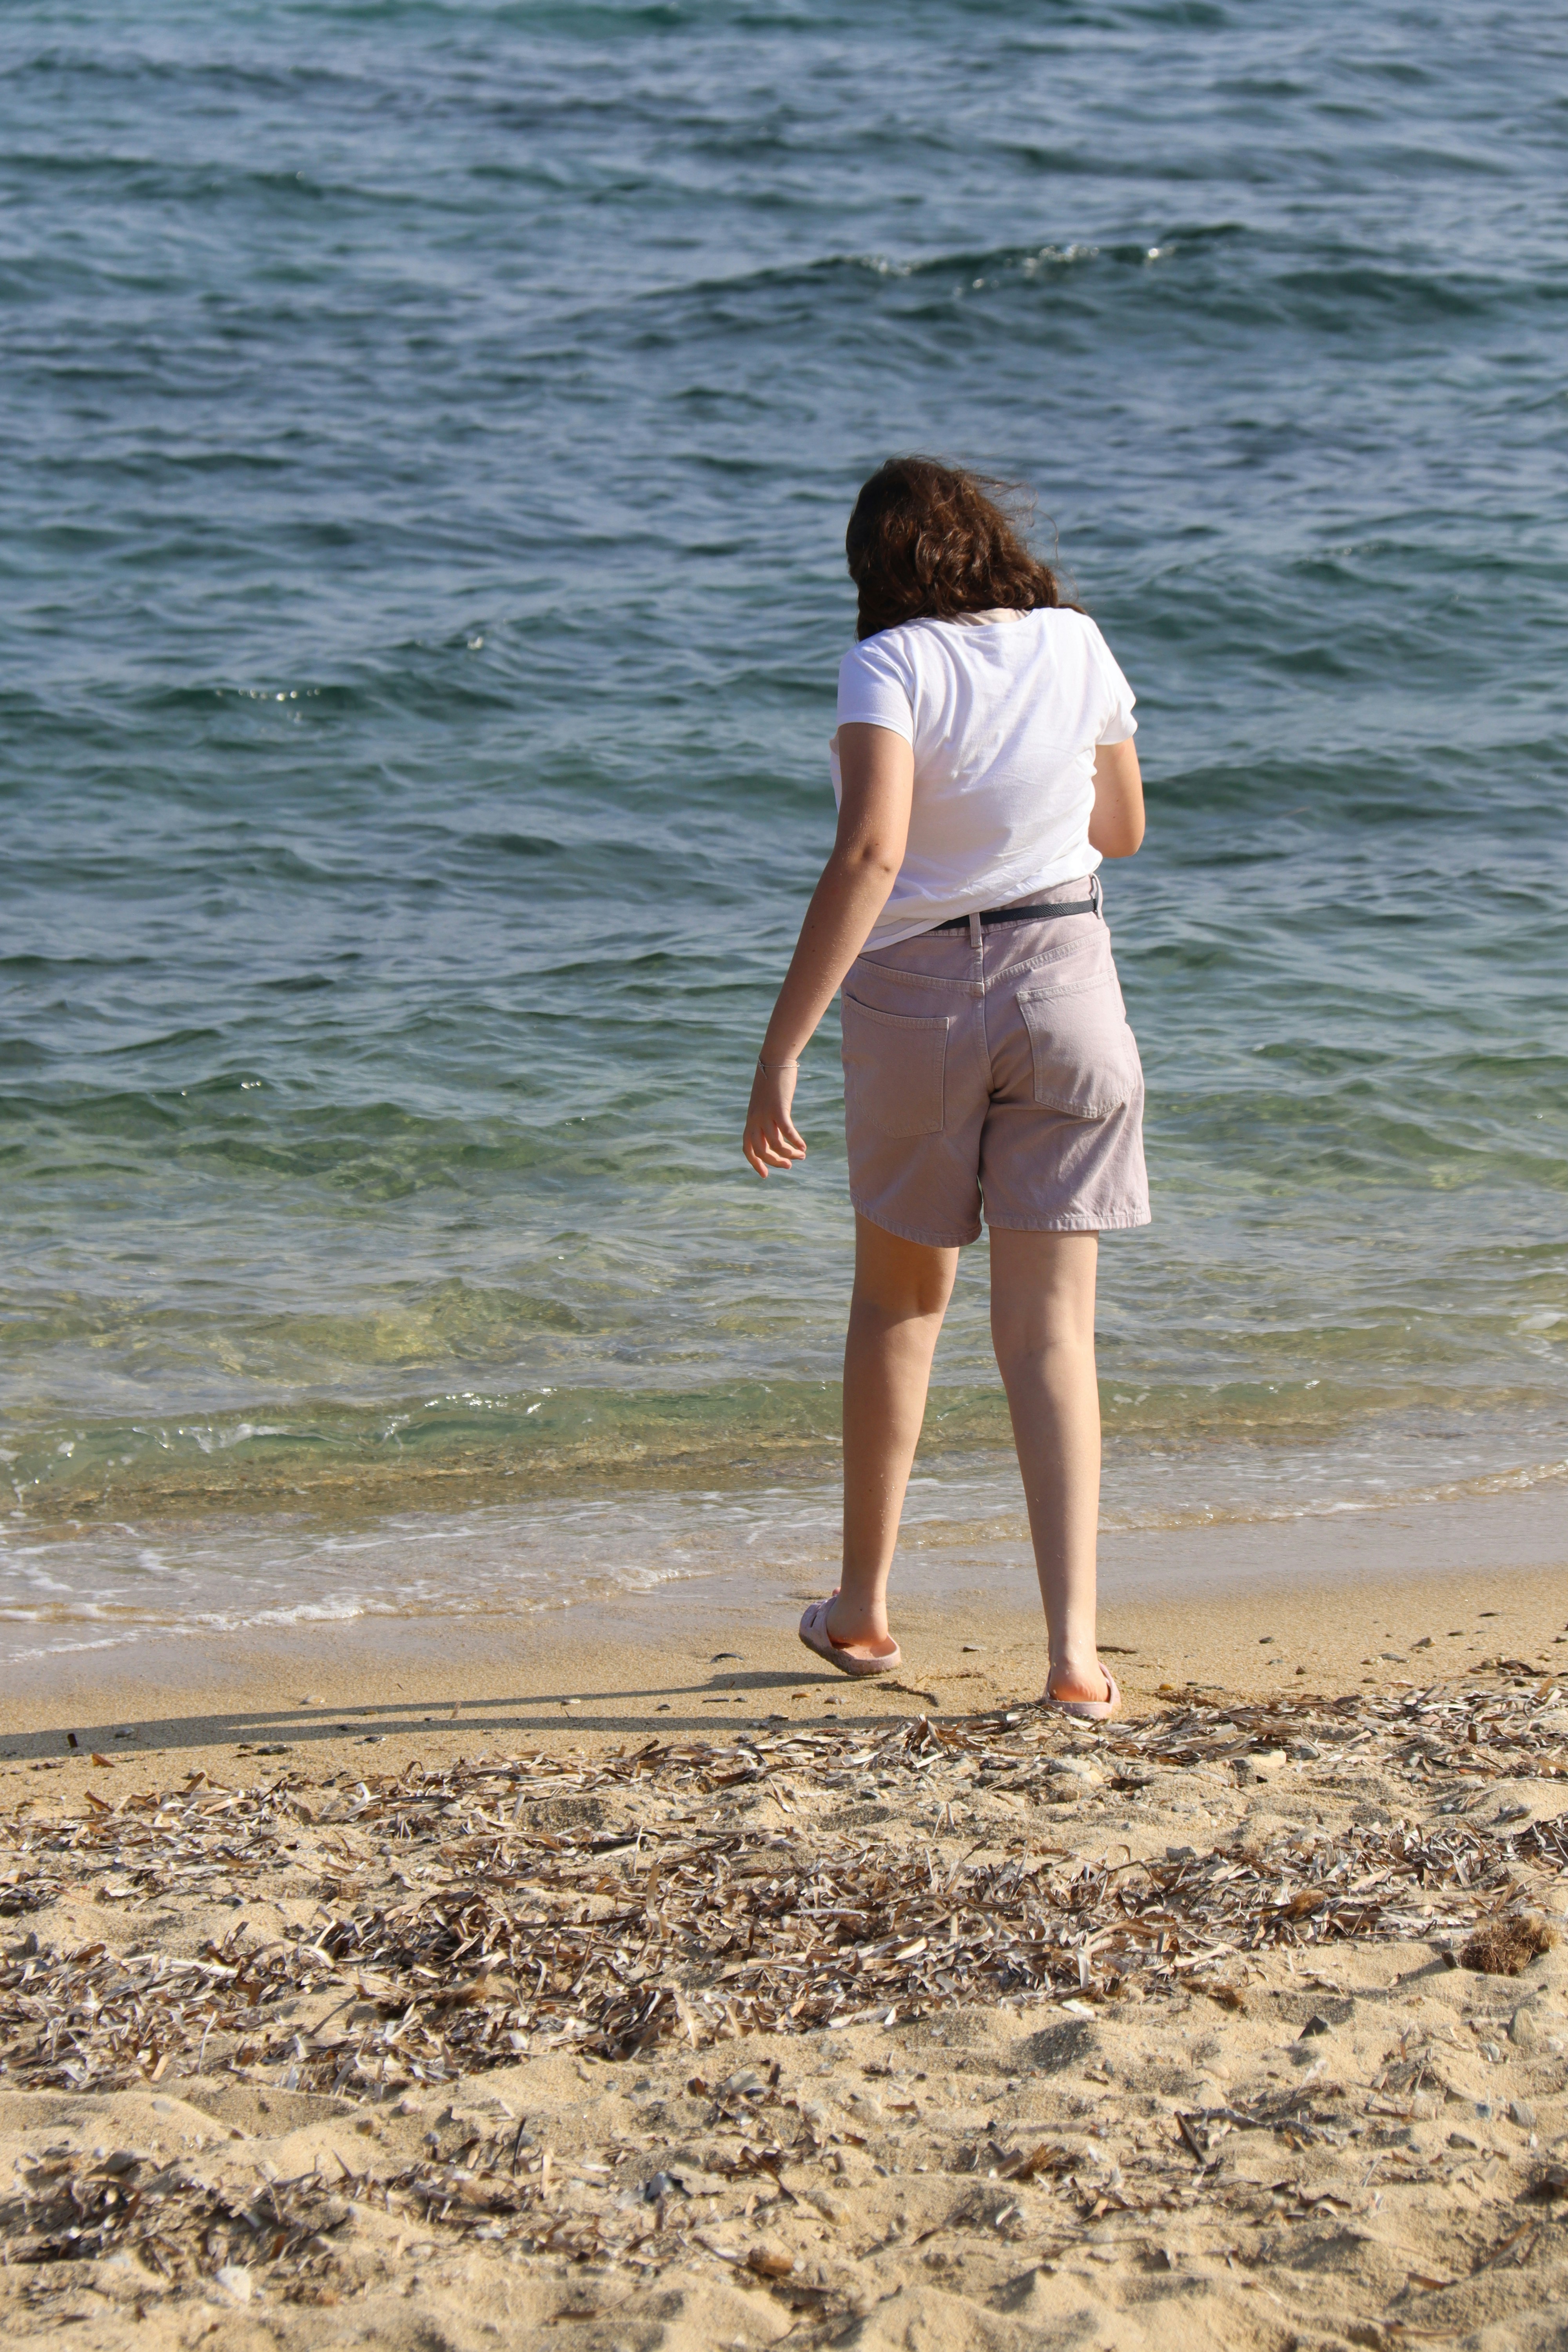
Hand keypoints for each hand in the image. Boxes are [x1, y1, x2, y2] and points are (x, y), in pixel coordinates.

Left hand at [743, 1060, 806, 1177]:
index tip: (765, 1175)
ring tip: (801, 1155)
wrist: (774, 1060)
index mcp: (751, 1119)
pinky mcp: (778, 1108)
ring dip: (789, 1154)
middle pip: (761, 1151)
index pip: (747, 1148)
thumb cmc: (772, 1082)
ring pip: (775, 1144)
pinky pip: (787, 1132)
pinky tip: (803, 1146)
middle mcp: (755, 1119)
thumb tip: (779, 1139)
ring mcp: (765, 1114)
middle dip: (776, 1162)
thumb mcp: (767, 1105)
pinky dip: (795, 1142)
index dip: (755, 1164)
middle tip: (790, 1166)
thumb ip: (769, 1121)